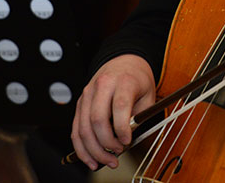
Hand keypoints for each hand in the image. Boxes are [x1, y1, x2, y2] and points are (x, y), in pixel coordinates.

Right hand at [70, 54, 155, 170]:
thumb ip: (139, 117)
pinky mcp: (80, 104)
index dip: (122, 128)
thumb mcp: (148, 95)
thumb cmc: (137, 80)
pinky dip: (81, 148)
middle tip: (117, 155)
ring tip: (106, 162)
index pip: (120, 105)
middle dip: (106, 143)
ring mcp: (87, 94)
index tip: (127, 141)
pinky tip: (91, 159)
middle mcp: (102, 86)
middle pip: (97, 119)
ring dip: (93, 150)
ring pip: (83, 128)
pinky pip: (76, 129)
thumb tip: (126, 140)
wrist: (124, 62)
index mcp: (123, 81)